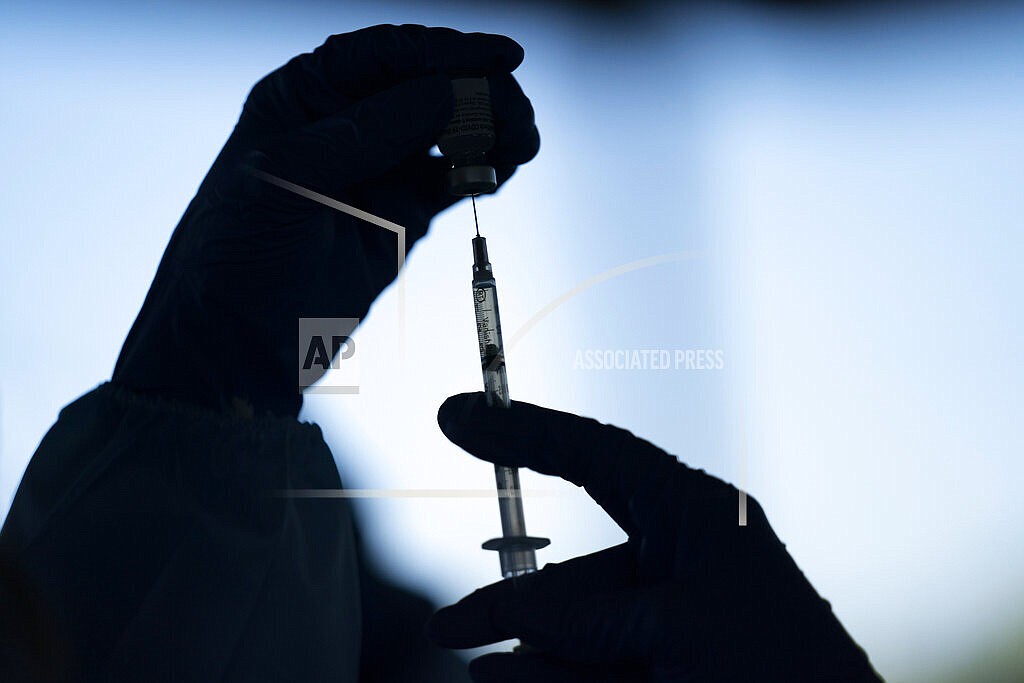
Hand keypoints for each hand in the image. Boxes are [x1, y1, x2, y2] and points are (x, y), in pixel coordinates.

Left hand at [112, 25, 538, 415]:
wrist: (237, 344)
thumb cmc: (238, 255)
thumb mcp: (291, 179)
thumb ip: (366, 133)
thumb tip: (445, 92)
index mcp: (305, 98)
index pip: (385, 55)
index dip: (446, 50)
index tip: (504, 57)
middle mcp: (345, 125)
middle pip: (427, 89)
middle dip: (478, 95)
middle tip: (517, 117)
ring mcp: (377, 171)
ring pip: (447, 133)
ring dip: (489, 131)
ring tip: (522, 143)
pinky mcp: (401, 216)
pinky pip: (452, 181)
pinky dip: (481, 172)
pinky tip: (503, 169)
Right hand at [429, 393, 880, 681]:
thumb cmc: (778, 671)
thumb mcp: (671, 627)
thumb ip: (577, 619)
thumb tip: (500, 624)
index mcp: (695, 516)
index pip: (595, 456)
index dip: (522, 434)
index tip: (454, 418)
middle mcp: (679, 562)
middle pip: (571, 573)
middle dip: (509, 603)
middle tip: (446, 629)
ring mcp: (671, 623)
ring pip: (575, 632)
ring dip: (526, 652)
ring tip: (471, 663)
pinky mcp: (664, 666)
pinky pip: (590, 665)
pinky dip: (550, 675)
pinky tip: (506, 682)